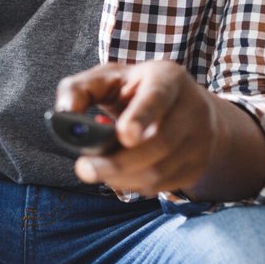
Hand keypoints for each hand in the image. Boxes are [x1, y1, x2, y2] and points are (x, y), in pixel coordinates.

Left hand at [54, 61, 221, 196]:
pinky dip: (135, 185)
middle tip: (84, 169)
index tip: (123, 135)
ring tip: (95, 171)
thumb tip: (64, 114)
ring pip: (161, 170)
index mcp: (167, 77)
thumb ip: (77, 90)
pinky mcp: (198, 165)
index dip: (142, 116)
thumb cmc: (131, 89)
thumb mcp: (104, 79)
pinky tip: (117, 177)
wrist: (179, 106)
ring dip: (122, 177)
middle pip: (159, 142)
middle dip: (118, 162)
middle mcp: (192, 107)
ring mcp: (200, 139)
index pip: (158, 96)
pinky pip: (165, 184)